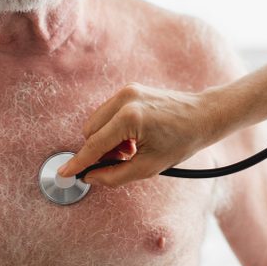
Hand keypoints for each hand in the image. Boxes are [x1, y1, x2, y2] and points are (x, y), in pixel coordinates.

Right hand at [57, 83, 218, 186]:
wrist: (202, 116)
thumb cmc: (181, 142)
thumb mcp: (148, 167)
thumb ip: (114, 175)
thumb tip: (91, 176)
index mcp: (130, 118)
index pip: (94, 145)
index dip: (78, 162)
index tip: (63, 173)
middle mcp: (125, 99)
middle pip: (90, 131)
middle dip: (98, 150)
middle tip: (121, 160)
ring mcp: (127, 90)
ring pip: (97, 121)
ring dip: (106, 139)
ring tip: (131, 148)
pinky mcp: (131, 88)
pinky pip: (108, 112)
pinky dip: (113, 128)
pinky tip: (133, 136)